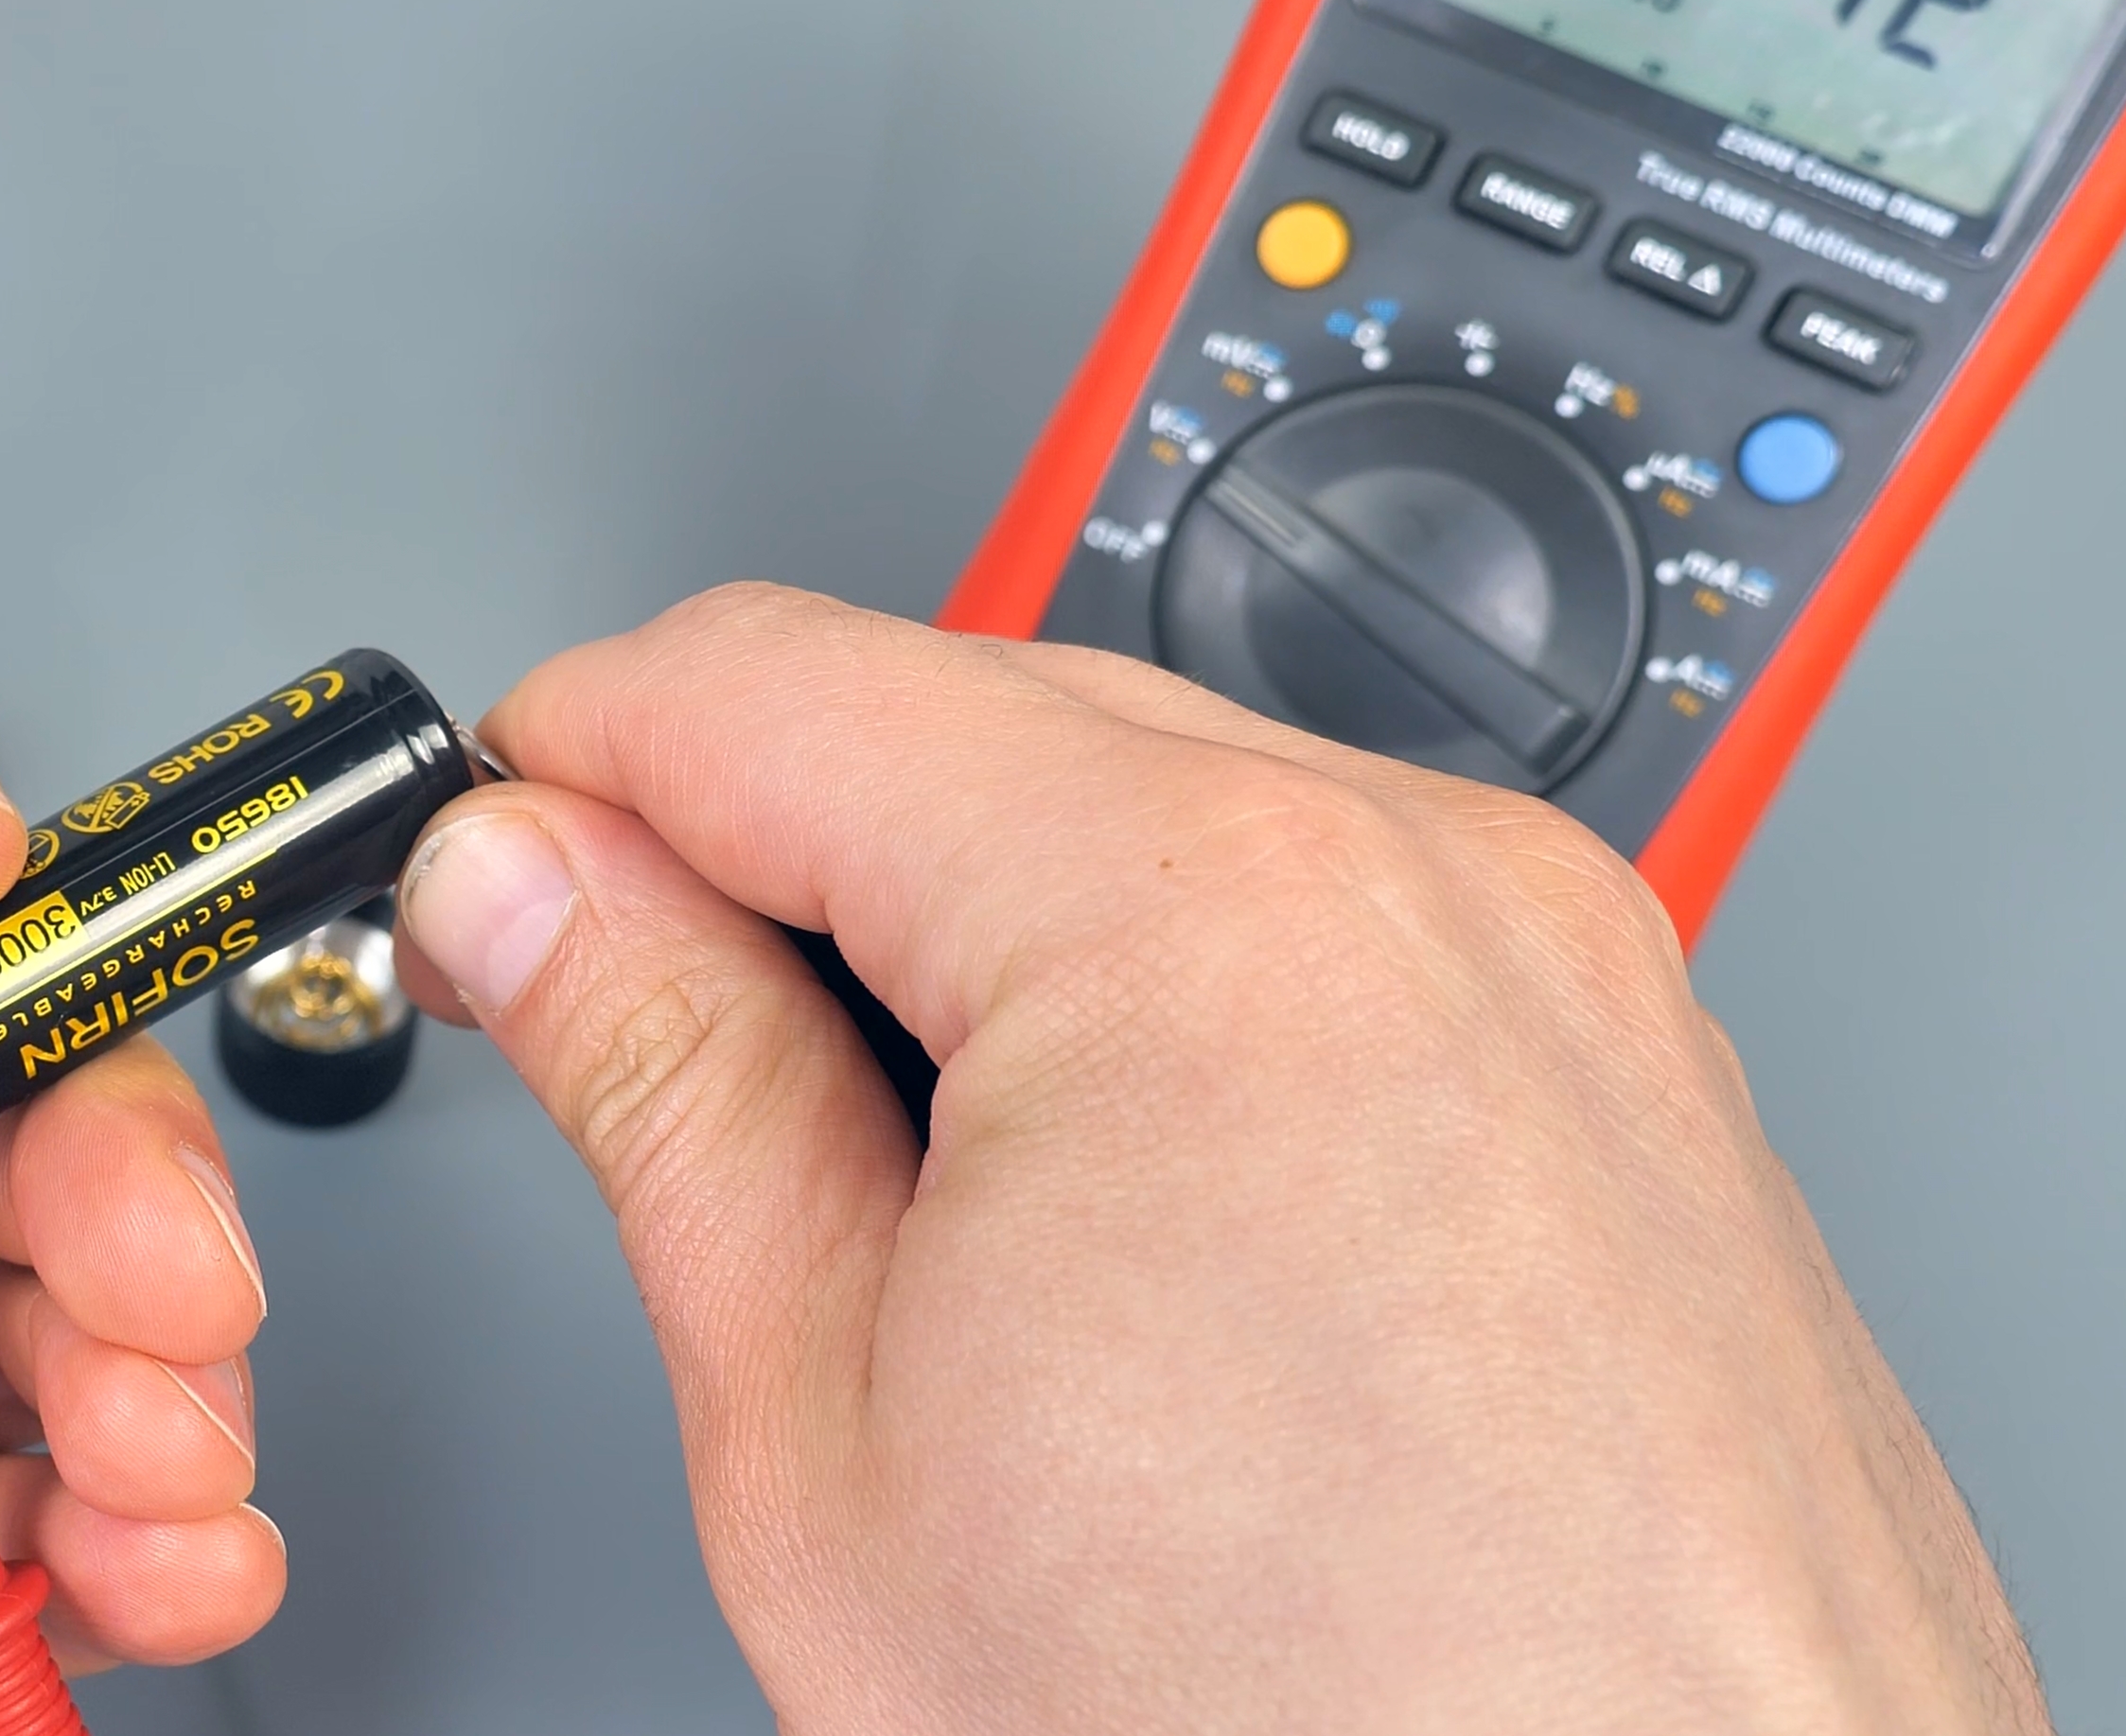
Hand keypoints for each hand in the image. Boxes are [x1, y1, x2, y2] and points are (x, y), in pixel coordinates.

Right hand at [394, 585, 2040, 1733]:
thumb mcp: (836, 1444)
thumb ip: (661, 1085)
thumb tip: (535, 890)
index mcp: (1201, 919)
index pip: (765, 681)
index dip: (567, 764)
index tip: (490, 866)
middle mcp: (1430, 885)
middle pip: (965, 710)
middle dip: (759, 847)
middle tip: (622, 1030)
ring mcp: (1567, 971)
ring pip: (1150, 812)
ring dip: (964, 933)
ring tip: (884, 1202)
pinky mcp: (1634, 1071)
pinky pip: (1325, 928)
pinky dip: (1161, 1005)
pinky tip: (1094, 1227)